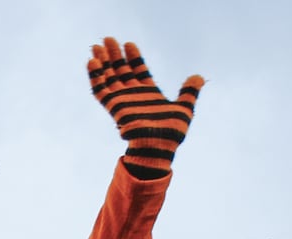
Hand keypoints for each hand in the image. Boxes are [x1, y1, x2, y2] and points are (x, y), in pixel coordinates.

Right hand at [88, 37, 203, 177]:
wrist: (158, 146)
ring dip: (102, 61)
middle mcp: (133, 94)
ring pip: (108, 77)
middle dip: (114, 55)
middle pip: (121, 70)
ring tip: (96, 47)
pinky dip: (95, 77)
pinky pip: (101, 90)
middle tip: (108, 39)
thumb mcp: (185, 108)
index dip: (134, 57)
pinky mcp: (114, 106)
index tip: (129, 44)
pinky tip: (92, 62)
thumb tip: (198, 77)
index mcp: (149, 93)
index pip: (139, 70)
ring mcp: (122, 100)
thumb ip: (189, 92)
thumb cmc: (172, 132)